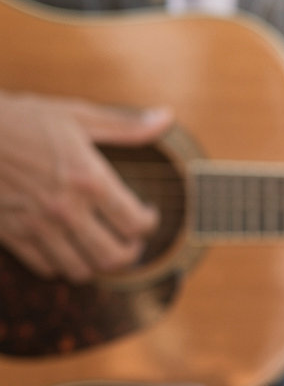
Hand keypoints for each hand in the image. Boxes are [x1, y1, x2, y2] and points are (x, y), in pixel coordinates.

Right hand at [0, 91, 170, 282]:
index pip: (137, 223)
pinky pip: (47, 268)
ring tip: (99, 248)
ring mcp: (38, 226)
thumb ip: (125, 125)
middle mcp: (66, 209)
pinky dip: (61, 264)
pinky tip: (65, 247)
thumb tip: (166, 119)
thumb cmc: (20, 119)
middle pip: (115, 257)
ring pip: (82, 270)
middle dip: (130, 253)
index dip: (150, 224)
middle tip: (130, 242)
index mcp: (88, 179)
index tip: (147, 215)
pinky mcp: (12, 236)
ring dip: (96, 263)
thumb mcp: (74, 115)